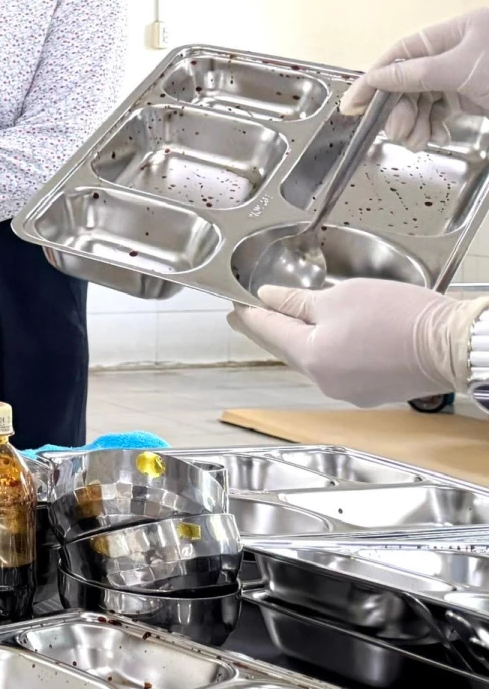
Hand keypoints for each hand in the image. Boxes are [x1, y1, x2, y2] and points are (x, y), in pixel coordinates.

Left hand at [226, 280, 484, 406]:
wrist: (454, 345)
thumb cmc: (400, 318)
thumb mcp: (340, 297)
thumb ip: (297, 301)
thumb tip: (269, 298)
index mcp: (310, 357)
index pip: (268, 332)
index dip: (249, 315)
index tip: (234, 308)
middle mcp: (324, 381)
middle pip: (288, 349)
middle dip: (270, 329)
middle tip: (250, 315)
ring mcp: (349, 390)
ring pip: (314, 360)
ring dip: (301, 339)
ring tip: (289, 321)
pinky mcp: (373, 390)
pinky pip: (339, 367)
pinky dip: (330, 349)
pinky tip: (331, 337)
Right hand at [342, 8, 488, 147]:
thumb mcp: (462, 69)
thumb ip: (418, 73)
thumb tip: (377, 78)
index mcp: (453, 33)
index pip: (401, 54)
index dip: (374, 79)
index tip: (352, 105)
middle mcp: (455, 53)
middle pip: (409, 81)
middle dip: (399, 110)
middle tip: (396, 131)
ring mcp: (463, 77)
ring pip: (423, 100)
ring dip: (415, 124)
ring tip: (416, 141)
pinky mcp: (471, 98)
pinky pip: (441, 112)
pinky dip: (433, 127)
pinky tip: (435, 137)